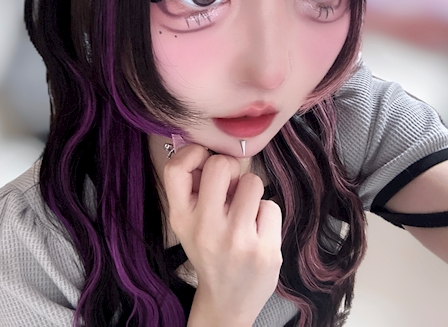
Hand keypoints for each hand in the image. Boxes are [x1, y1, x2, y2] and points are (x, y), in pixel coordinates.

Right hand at [163, 144, 282, 325]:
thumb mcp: (188, 223)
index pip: (176, 168)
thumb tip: (212, 147)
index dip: (192, 153)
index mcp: (182, 218)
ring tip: (245, 213)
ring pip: (252, 181)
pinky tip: (257, 232)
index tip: (203, 160)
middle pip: (220, 165)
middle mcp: (206, 228)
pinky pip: (271, 205)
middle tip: (231, 187)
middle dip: (230, 169)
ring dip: (251, 192)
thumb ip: (194, 188)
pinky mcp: (265, 249)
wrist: (227, 301)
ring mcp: (237, 240)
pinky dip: (266, 215)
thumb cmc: (209, 251)